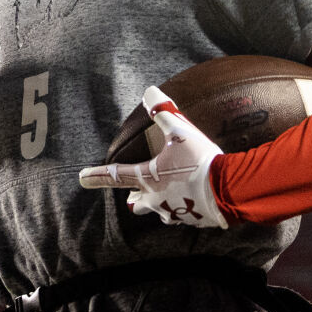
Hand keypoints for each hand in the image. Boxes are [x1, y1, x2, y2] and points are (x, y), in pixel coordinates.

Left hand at [78, 86, 228, 228]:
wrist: (229, 190)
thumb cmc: (200, 160)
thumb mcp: (180, 131)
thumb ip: (163, 111)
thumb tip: (150, 90)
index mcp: (149, 178)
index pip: (116, 176)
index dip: (97, 176)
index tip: (81, 178)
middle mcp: (157, 200)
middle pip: (137, 204)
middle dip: (135, 199)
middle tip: (134, 195)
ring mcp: (174, 213)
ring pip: (160, 211)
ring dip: (160, 203)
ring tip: (168, 194)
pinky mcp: (193, 220)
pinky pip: (183, 215)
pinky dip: (184, 207)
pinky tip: (194, 199)